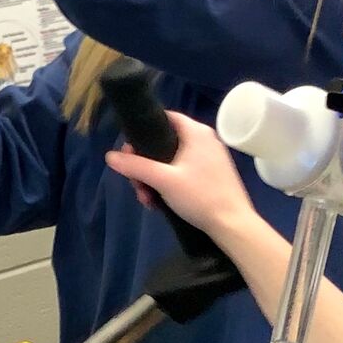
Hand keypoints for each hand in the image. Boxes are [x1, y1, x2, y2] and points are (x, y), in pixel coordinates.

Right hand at [106, 113, 258, 237]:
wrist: (232, 224)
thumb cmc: (200, 196)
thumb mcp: (163, 181)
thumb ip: (136, 166)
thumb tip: (110, 156)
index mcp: (196, 132)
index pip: (165, 118)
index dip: (144, 132)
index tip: (130, 151)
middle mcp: (205, 140)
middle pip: (164, 144)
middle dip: (146, 166)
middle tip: (137, 184)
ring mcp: (210, 158)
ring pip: (171, 162)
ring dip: (155, 179)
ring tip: (147, 199)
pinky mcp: (212, 175)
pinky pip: (183, 173)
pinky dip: (169, 185)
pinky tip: (160, 202)